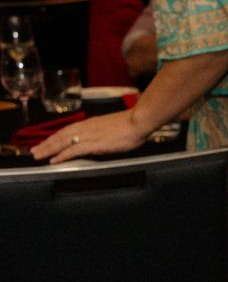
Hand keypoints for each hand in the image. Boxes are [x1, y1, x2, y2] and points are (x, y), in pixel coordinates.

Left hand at [30, 109, 148, 163]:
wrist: (138, 121)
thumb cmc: (130, 125)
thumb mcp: (111, 128)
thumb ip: (101, 134)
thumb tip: (96, 143)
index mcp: (90, 123)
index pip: (67, 130)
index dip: (54, 137)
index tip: (45, 142)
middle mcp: (85, 128)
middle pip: (60, 136)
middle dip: (46, 144)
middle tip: (34, 151)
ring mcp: (88, 135)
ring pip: (62, 142)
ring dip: (49, 149)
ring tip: (38, 156)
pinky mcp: (93, 143)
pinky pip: (73, 150)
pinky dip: (62, 155)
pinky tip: (54, 160)